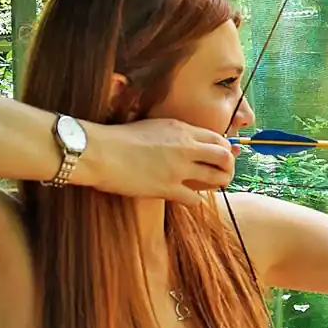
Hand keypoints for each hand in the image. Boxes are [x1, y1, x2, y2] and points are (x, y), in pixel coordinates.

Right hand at [79, 118, 235, 204]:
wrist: (99, 151)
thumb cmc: (119, 138)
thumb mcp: (153, 126)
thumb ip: (175, 135)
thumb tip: (188, 144)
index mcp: (181, 129)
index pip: (218, 138)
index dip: (225, 150)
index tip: (222, 158)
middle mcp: (186, 147)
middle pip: (225, 157)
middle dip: (228, 168)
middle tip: (223, 175)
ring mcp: (179, 168)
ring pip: (216, 178)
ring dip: (218, 185)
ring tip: (212, 188)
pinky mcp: (168, 188)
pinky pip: (195, 199)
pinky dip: (196, 200)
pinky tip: (189, 199)